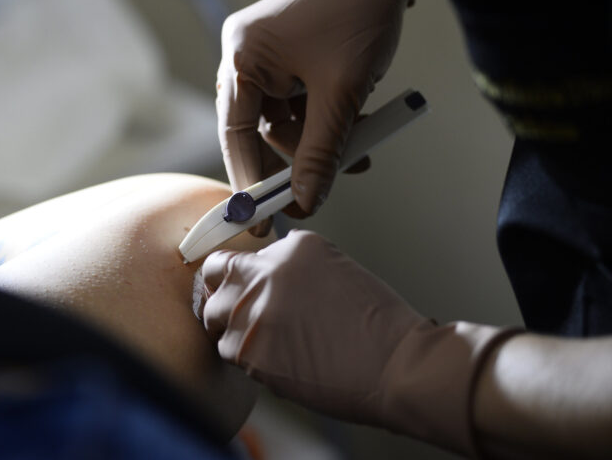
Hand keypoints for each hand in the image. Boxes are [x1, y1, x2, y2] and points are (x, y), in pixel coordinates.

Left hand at [202, 230, 517, 455]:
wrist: (396, 364)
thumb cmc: (378, 326)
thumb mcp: (336, 271)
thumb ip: (292, 268)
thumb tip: (263, 281)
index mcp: (293, 247)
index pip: (242, 251)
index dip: (235, 273)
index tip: (236, 287)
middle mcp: (268, 272)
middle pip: (215, 277)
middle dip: (223, 295)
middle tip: (238, 313)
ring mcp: (255, 310)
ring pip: (215, 316)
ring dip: (233, 328)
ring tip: (264, 342)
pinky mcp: (249, 350)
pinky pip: (228, 350)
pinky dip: (245, 357)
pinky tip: (275, 360)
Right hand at [216, 0, 431, 223]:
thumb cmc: (360, 15)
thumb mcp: (342, 94)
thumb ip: (322, 153)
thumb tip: (307, 201)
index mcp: (244, 57)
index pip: (236, 133)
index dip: (249, 181)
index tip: (259, 220)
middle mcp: (245, 57)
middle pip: (258, 132)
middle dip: (293, 161)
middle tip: (312, 196)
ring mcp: (265, 59)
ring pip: (283, 124)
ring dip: (317, 144)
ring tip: (356, 153)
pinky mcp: (286, 62)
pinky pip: (298, 108)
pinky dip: (324, 124)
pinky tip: (353, 133)